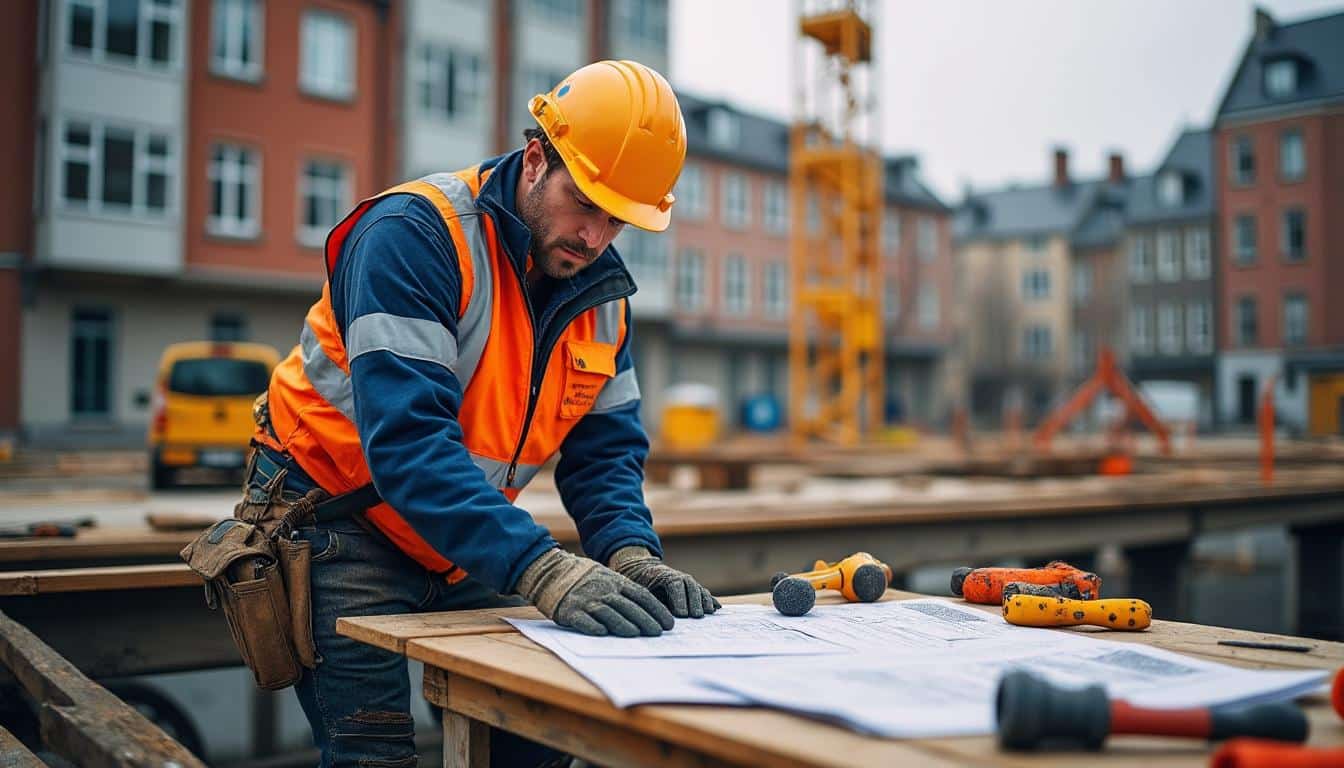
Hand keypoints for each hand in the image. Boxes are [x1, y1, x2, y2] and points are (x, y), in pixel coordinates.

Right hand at [515, 548, 674, 636]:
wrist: (552, 572)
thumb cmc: (585, 579)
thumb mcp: (608, 578)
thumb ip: (625, 592)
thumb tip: (649, 612)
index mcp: (616, 582)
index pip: (642, 596)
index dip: (657, 610)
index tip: (669, 623)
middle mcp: (604, 590)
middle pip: (628, 606)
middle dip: (645, 620)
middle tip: (658, 633)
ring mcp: (587, 600)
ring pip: (608, 612)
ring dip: (623, 624)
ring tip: (636, 635)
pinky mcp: (570, 610)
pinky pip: (583, 619)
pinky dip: (593, 626)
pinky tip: (602, 633)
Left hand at [609, 546, 719, 617]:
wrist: (641, 568)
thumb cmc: (637, 582)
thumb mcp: (637, 589)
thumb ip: (646, 599)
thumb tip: (652, 614)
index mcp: (662, 574)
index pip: (674, 584)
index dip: (679, 599)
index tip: (681, 614)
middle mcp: (677, 576)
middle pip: (690, 586)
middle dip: (694, 601)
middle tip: (696, 617)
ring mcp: (686, 581)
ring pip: (698, 588)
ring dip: (704, 600)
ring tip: (708, 613)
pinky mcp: (691, 588)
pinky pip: (702, 592)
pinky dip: (709, 599)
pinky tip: (716, 608)